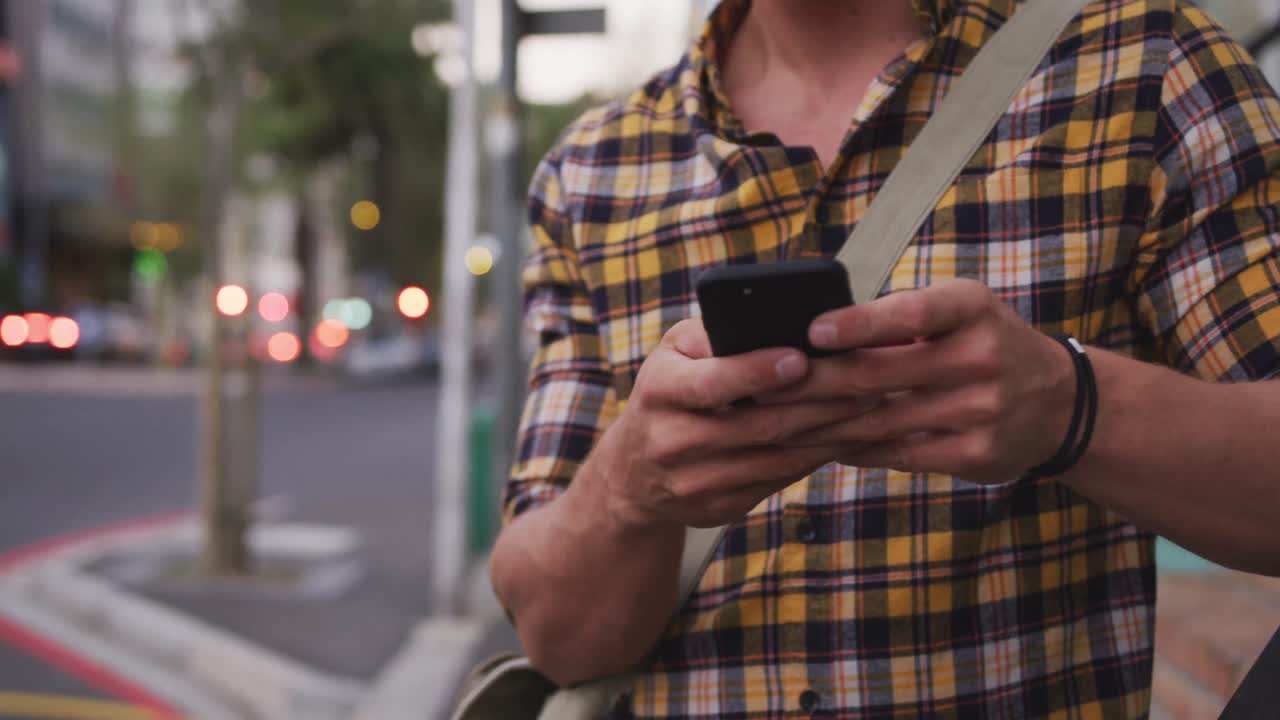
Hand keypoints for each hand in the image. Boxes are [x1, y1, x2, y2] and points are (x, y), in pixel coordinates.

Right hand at [582, 319, 871, 529]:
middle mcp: (671, 440)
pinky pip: (778, 481)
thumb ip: (716, 335)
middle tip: (867, 380)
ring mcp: (695, 481)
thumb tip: (779, 322)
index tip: (803, 358)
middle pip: (758, 425)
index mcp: (660, 390)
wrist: (633, 473)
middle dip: (818, 403)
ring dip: (828, 433)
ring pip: (776, 458)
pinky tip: (845, 436)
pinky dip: (815, 457)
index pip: (712, 383)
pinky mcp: (718, 508)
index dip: (758, 371)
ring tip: (869, 406)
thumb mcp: (674, 353)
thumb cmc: (669, 391)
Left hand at [764, 279, 1075, 484]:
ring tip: (774, 422)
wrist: (1061, 404)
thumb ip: (901, 317)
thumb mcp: (961, 312)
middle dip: (813, 382)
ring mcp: (980, 410)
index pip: (911, 312)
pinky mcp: (975, 454)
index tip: (812, 331)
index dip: (860, 323)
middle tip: (762, 386)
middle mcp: (980, 357)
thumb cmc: (985, 344)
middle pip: (879, 373)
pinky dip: (855, 450)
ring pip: (880, 419)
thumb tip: (814, 332)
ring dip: (821, 423)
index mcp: (971, 309)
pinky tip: (820, 446)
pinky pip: (899, 454)